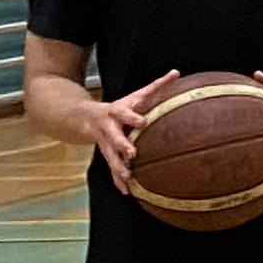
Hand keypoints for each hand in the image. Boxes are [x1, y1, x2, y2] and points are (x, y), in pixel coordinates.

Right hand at [90, 69, 177, 186]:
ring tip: (127, 177)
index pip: (124, 113)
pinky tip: (126, 190)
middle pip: (114, 137)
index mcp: (117, 112)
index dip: (132, 117)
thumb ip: (156, 86)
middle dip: (122, 145)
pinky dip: (118, 180)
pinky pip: (111, 168)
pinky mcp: (105, 154)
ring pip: (110, 156)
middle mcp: (109, 128)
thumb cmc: (119, 107)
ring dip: (118, 167)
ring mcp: (105, 143)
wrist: (85, 118)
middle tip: (132, 153)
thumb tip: (176, 72)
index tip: (141, 121)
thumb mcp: (135, 95)